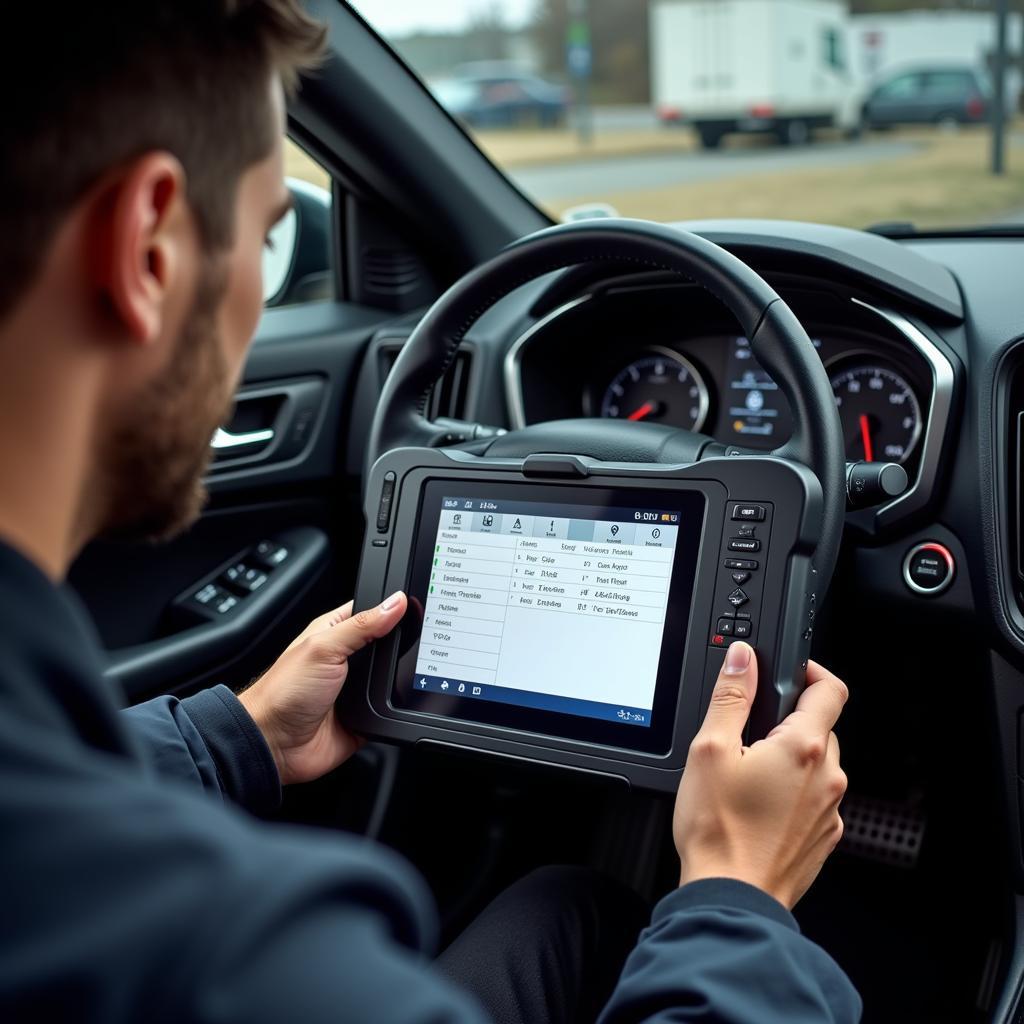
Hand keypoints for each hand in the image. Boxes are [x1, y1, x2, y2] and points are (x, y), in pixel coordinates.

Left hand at [238, 592, 406, 785]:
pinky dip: (395, 707)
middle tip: (410, 645)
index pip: (372, 611)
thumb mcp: (324, 647)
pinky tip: (394, 703)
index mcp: (335, 633)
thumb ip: (361, 625)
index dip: (392, 608)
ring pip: (393, 677)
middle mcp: (347, 659)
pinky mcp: (365, 716)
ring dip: (398, 678)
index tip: (413, 606)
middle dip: (400, 646)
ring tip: (400, 676)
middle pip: (388, 645)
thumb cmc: (283, 692)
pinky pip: (390, 709)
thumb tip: (394, 603)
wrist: (275, 744)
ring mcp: (357, 689)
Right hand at [673, 642, 848, 909]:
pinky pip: (814, 800)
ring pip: (817, 765)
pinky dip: (792, 793)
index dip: (810, 670)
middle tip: (749, 732)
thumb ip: (731, 696)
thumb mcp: (710, 748)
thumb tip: (743, 658)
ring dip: (791, 759)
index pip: (830, 689)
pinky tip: (758, 806)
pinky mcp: (823, 837)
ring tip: (748, 775)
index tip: (789, 671)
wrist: (730, 897)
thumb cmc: (719, 830)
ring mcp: (829, 810)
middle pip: (821, 727)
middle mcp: (827, 777)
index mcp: (803, 747)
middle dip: (789, 721)